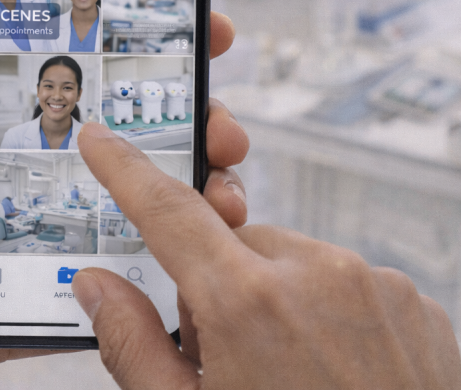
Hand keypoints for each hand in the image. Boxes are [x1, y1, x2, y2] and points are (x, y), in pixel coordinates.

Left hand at [0, 0, 249, 389]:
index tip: (164, 22)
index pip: (35, 78)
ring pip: (110, 205)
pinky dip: (147, 264)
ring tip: (223, 174)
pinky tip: (192, 245)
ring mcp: (15, 244)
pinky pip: (93, 281)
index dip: (96, 49)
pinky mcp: (24, 303)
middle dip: (168, 116)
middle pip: (93, 139)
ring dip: (176, 186)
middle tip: (216, 108)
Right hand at [71, 122, 460, 388]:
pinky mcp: (409, 300)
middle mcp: (314, 274)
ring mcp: (370, 284)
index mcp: (247, 302)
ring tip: (287, 370)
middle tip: (224, 352)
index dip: (124, 169)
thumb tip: (97, 288)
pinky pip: (341, 280)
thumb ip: (133, 346)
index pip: (166, 210)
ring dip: (273, 296)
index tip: (102, 141)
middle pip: (231, 243)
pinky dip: (324, 311)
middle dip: (216, 283)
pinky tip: (330, 369)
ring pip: (288, 259)